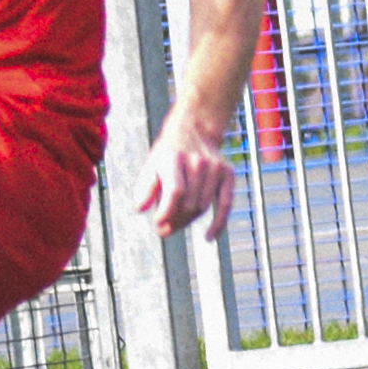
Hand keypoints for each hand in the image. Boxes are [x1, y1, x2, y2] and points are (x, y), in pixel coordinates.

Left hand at [136, 113, 235, 238]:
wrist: (194, 131)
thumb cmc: (168, 154)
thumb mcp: (151, 165)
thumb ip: (145, 187)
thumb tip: (140, 209)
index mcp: (174, 158)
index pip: (175, 192)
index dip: (166, 213)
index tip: (157, 225)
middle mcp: (198, 162)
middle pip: (188, 204)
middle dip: (174, 221)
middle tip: (163, 230)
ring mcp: (215, 168)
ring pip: (202, 207)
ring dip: (187, 221)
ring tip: (175, 224)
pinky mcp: (228, 174)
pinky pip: (225, 205)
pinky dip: (218, 224)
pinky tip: (208, 237)